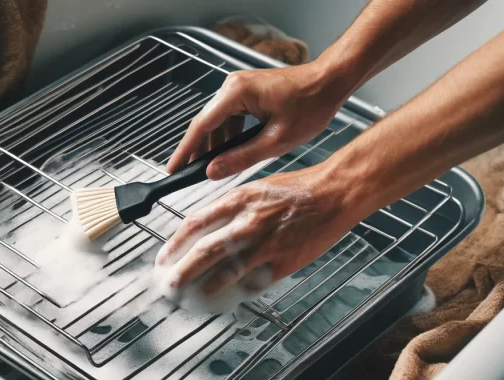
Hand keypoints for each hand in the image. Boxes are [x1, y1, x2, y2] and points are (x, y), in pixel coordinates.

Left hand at [155, 166, 359, 295]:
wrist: (334, 195)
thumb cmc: (297, 190)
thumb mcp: (255, 188)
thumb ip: (228, 208)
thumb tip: (204, 228)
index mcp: (238, 200)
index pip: (194, 224)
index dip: (174, 244)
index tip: (164, 258)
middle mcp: (247, 223)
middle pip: (203, 252)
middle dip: (181, 273)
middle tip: (169, 285)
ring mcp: (265, 245)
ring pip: (225, 273)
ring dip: (204, 287)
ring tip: (192, 296)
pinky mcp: (281, 263)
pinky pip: (253, 283)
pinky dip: (237, 292)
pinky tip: (226, 297)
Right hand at [165, 63, 349, 180]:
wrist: (331, 81)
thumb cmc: (311, 105)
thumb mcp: (276, 140)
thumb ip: (241, 157)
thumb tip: (213, 171)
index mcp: (236, 93)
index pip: (201, 126)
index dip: (185, 150)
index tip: (172, 169)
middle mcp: (232, 86)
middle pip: (205, 123)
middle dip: (197, 150)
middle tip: (187, 174)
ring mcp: (239, 87)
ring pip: (217, 121)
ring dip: (214, 144)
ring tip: (210, 169)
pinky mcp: (247, 92)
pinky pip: (229, 117)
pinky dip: (227, 136)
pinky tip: (230, 153)